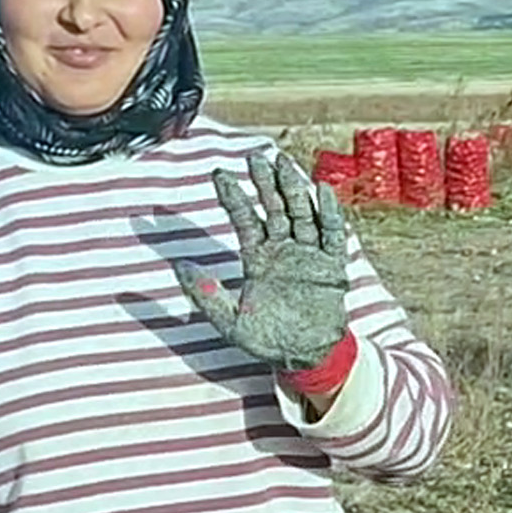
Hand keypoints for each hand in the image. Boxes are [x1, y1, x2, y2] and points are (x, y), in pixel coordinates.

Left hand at [177, 151, 355, 373]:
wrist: (305, 356)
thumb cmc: (267, 339)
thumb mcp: (229, 320)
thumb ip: (205, 293)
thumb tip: (179, 265)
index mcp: (258, 258)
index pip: (245, 219)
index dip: (232, 196)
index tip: (219, 173)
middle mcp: (284, 250)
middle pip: (275, 207)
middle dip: (265, 182)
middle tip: (255, 156)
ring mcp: (309, 255)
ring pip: (302, 213)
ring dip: (293, 188)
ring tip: (283, 162)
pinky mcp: (332, 266)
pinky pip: (332, 235)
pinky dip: (329, 213)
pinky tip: (321, 191)